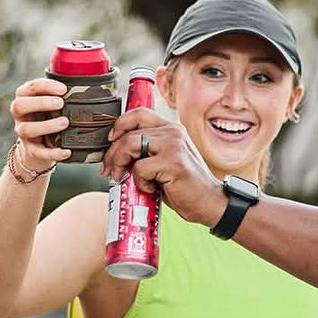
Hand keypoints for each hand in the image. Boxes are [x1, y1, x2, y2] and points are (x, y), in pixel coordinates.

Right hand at [10, 78, 70, 172]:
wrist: (40, 147)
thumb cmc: (50, 117)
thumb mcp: (52, 103)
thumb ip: (62, 94)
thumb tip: (93, 86)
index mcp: (24, 98)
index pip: (30, 87)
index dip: (45, 86)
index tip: (63, 89)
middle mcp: (20, 115)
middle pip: (19, 105)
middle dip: (40, 103)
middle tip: (61, 103)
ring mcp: (23, 133)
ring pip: (26, 129)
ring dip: (46, 125)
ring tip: (65, 122)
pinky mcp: (31, 150)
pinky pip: (38, 152)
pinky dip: (52, 153)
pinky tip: (66, 152)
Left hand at [101, 109, 223, 226]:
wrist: (208, 203)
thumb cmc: (183, 185)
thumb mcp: (163, 161)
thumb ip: (145, 151)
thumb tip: (115, 153)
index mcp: (171, 128)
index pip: (138, 114)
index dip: (119, 125)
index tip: (110, 140)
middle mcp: (172, 132)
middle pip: (129, 132)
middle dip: (112, 153)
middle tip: (109, 170)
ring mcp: (173, 145)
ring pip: (130, 145)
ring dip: (119, 163)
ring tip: (122, 178)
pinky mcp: (172, 162)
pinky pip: (140, 168)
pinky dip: (139, 182)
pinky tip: (150, 188)